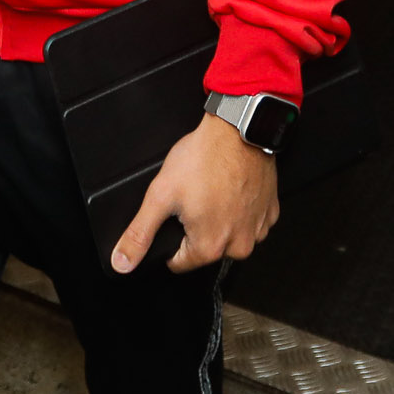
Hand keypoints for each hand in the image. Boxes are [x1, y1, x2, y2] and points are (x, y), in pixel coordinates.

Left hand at [110, 115, 280, 273]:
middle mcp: (239, 246)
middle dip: (195, 228)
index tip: (176, 214)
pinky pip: (248, 222)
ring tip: (212, 191)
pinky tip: (230, 189)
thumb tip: (123, 262)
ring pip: (228, 236)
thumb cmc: (204, 158)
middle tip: (194, 197)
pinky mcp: (270, 213)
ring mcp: (258, 230)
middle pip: (205, 249)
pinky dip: (239, 209)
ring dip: (219, 219)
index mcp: (210, 247)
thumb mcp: (160, 195)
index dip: (171, 238)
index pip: (179, 262)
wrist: (238, 131)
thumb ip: (139, 233)